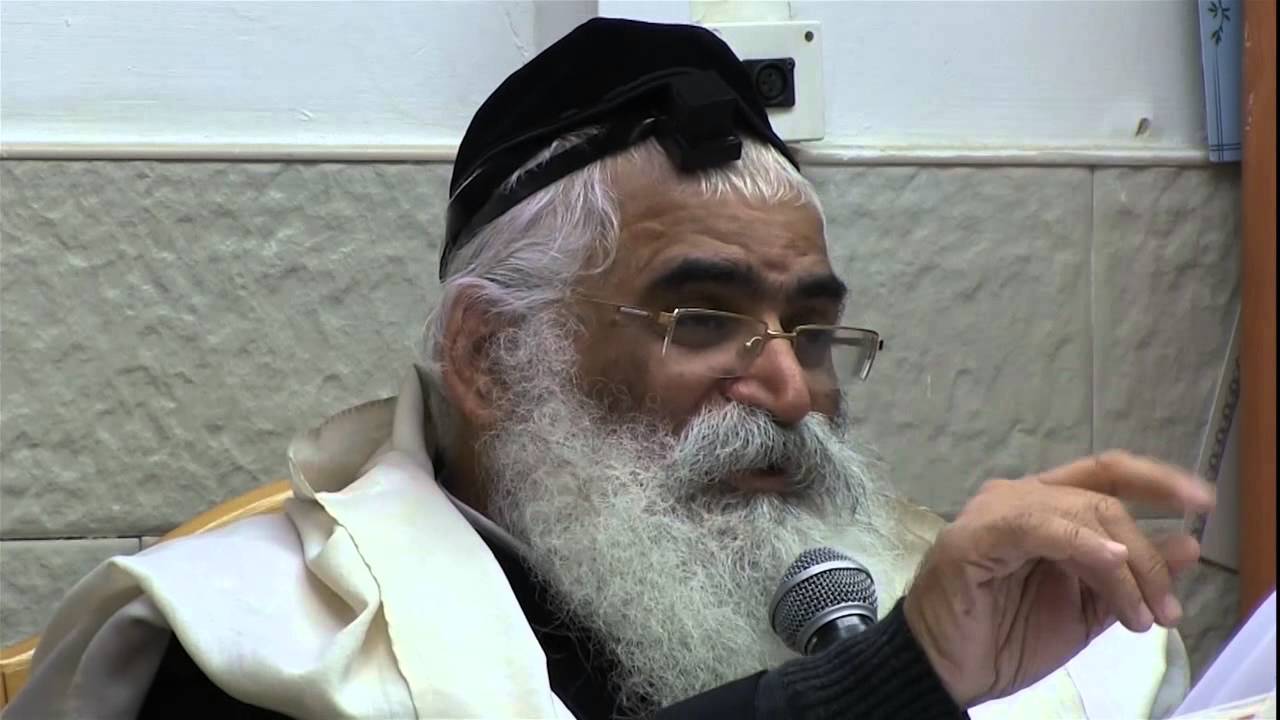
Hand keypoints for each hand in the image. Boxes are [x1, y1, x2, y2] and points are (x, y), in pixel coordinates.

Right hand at [903, 451, 1214, 707]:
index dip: (1157, 480)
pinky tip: (1111, 566)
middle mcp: (1020, 497)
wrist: (947, 671)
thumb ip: (1132, 576)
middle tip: (1164, 611)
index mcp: (1046, 508)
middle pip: (1103, 500)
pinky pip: (1038, 527)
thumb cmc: (1006, 638)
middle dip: (1147, 558)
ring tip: (1137, 617)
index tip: (1202, 503)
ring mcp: (994, 512)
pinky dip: (1081, 544)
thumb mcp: (1088, 608)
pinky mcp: (974, 536)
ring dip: (1124, 567)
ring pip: (1081, 513)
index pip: (1107, 475)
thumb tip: (1188, 543)